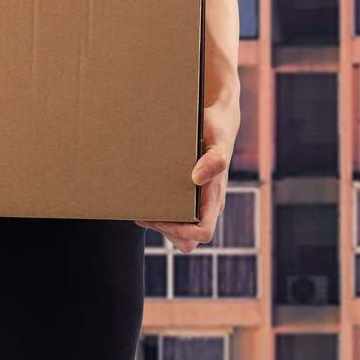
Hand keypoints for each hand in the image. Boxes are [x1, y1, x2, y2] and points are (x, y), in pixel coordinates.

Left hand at [137, 101, 236, 252]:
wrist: (215, 120)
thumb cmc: (216, 131)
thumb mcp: (218, 142)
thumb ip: (215, 160)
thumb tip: (197, 178)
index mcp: (215, 198)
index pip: (203, 233)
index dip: (182, 233)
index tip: (160, 219)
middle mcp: (207, 205)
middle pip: (189, 240)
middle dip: (167, 232)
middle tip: (146, 216)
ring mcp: (198, 201)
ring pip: (181, 231)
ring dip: (161, 226)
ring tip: (142, 211)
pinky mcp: (188, 194)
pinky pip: (176, 216)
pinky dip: (160, 215)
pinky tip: (143, 202)